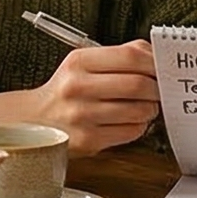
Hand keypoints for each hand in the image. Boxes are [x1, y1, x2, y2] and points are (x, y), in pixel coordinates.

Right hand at [0, 39, 155, 155]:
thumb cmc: (67, 90)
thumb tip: (158, 57)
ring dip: (150, 109)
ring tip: (143, 106)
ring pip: (139, 111)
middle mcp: (78, 87)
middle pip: (139, 85)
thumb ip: (119, 56)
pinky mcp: (88, 141)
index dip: (155, 63)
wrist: (33, 121)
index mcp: (79, 62)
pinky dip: (138, 126)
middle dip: (157, 89)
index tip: (163, 68)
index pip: (131, 56)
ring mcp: (82, 116)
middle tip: (158, 91)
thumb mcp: (84, 63)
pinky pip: (131, 132)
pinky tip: (128, 121)